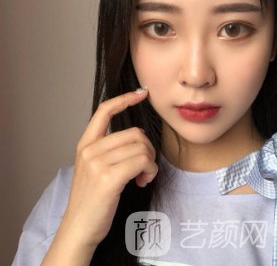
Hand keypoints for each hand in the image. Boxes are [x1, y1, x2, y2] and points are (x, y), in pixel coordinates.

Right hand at [60, 90, 157, 248]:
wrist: (79, 229)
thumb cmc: (92, 200)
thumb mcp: (93, 168)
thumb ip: (109, 149)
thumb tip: (137, 138)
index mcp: (85, 144)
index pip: (104, 111)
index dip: (124, 99)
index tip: (141, 93)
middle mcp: (89, 150)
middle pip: (134, 133)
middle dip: (147, 149)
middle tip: (144, 166)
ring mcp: (98, 163)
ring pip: (141, 147)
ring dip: (150, 162)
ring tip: (142, 176)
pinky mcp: (109, 177)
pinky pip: (143, 161)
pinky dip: (150, 170)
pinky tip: (143, 180)